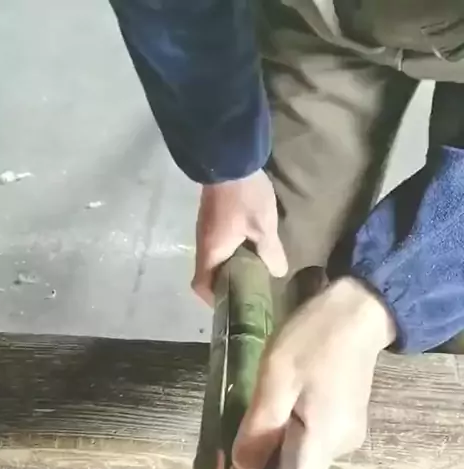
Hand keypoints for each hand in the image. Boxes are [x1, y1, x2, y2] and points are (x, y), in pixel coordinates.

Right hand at [192, 169, 287, 304]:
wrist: (229, 157)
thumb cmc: (244, 197)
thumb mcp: (263, 227)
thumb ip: (270, 252)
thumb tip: (277, 272)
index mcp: (211, 252)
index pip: (200, 286)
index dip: (213, 299)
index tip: (232, 303)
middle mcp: (204, 244)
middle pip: (208, 274)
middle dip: (225, 285)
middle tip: (249, 290)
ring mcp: (206, 230)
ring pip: (214, 259)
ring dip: (230, 268)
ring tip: (254, 272)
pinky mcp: (213, 219)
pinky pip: (219, 245)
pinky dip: (232, 253)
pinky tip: (251, 249)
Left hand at [231, 277, 395, 468]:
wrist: (359, 309)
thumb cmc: (314, 340)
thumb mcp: (276, 379)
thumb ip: (260, 429)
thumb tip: (243, 468)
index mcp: (325, 441)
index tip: (240, 464)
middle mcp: (341, 447)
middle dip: (264, 465)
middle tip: (241, 431)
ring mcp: (347, 434)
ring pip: (302, 459)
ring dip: (275, 446)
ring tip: (260, 411)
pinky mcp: (345, 420)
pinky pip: (311, 441)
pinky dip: (289, 433)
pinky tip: (280, 404)